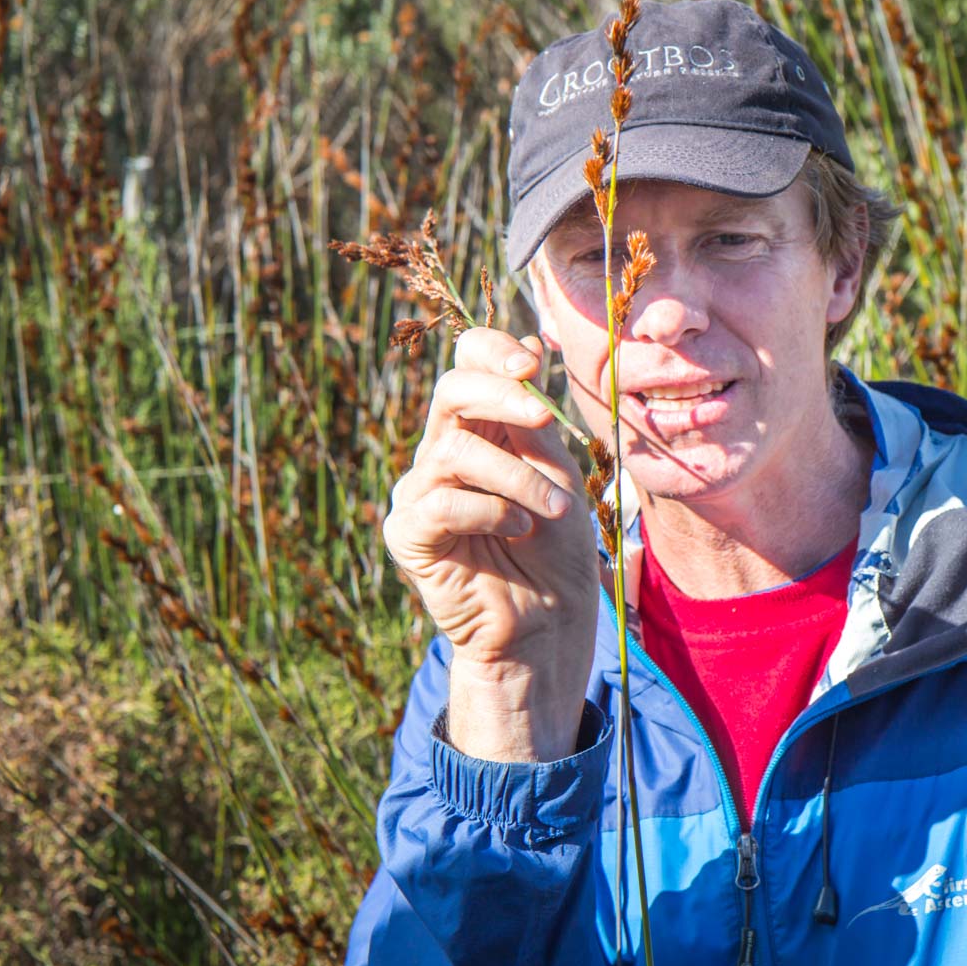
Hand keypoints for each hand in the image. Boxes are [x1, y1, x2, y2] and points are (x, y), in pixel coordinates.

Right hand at [383, 328, 598, 760]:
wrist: (549, 619)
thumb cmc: (557, 547)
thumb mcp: (557, 471)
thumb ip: (535, 420)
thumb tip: (526, 346)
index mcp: (481, 429)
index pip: (466, 364)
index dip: (490, 351)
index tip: (531, 363)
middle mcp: (442, 452)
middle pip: (451, 392)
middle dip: (501, 397)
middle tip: (545, 420)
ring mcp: (420, 492)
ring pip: (454, 452)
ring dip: (517, 476)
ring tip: (555, 509)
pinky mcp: (409, 535)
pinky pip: (442, 503)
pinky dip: (490, 511)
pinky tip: (518, 530)